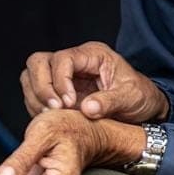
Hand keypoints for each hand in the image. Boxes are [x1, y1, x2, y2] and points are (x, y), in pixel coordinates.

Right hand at [20, 41, 168, 123]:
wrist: (143, 108)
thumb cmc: (140, 97)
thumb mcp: (131, 98)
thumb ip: (110, 102)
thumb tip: (87, 109)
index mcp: (93, 55)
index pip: (62, 59)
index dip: (60, 81)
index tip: (69, 103)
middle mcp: (74, 61)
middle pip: (38, 62)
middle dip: (41, 87)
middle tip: (55, 109)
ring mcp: (62, 76)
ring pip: (30, 77)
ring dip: (36, 98)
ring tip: (53, 116)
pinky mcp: (56, 92)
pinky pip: (34, 95)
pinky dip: (37, 107)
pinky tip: (52, 119)